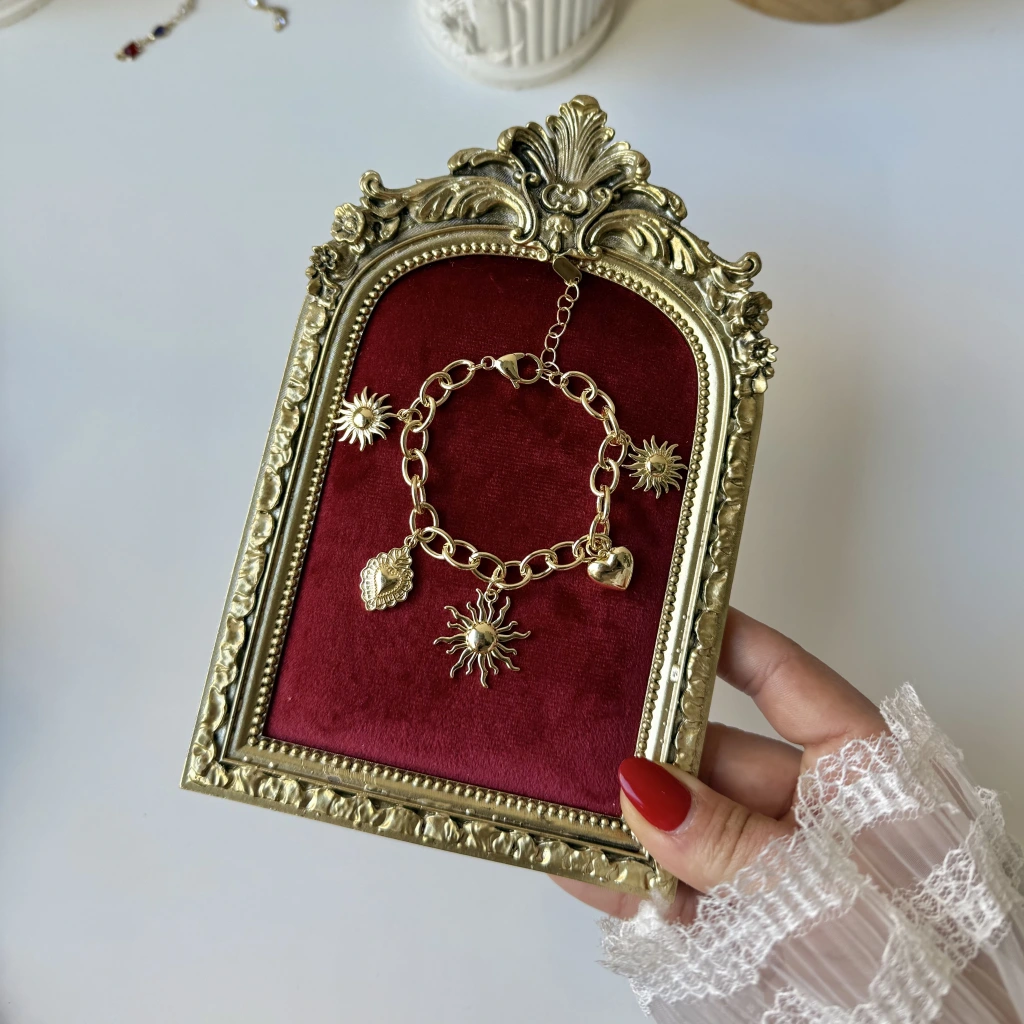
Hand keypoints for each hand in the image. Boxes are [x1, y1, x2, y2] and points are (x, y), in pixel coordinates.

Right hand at [554, 608, 886, 920]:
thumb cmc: (923, 988)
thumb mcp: (825, 900)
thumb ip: (730, 845)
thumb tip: (641, 788)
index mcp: (866, 776)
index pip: (789, 681)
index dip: (724, 640)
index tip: (662, 610)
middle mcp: (819, 813)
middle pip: (717, 754)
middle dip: (646, 745)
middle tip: (578, 724)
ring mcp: (779, 872)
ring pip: (688, 824)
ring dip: (625, 817)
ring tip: (557, 792)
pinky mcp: (751, 930)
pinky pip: (680, 889)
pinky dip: (631, 880)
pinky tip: (578, 863)